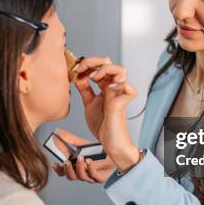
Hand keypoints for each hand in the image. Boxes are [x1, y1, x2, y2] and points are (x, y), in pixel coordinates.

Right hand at [50, 128, 116, 182]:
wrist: (115, 154)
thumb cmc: (99, 152)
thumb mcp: (83, 144)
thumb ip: (70, 140)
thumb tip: (58, 133)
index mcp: (76, 167)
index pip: (63, 172)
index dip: (59, 169)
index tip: (55, 164)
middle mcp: (82, 173)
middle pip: (71, 176)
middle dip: (68, 169)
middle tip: (67, 162)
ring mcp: (91, 176)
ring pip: (82, 177)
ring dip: (79, 168)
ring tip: (80, 158)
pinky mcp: (101, 177)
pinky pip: (94, 176)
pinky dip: (90, 168)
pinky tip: (89, 161)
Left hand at [72, 56, 140, 172]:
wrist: (110, 143)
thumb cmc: (104, 126)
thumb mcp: (89, 104)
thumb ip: (85, 90)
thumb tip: (77, 77)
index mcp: (104, 87)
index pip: (99, 65)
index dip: (86, 63)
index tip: (74, 69)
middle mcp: (112, 88)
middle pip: (109, 62)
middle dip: (93, 61)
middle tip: (81, 69)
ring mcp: (119, 94)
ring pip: (121, 70)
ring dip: (106, 69)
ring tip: (94, 77)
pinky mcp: (122, 103)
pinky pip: (129, 88)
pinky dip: (120, 85)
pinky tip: (108, 88)